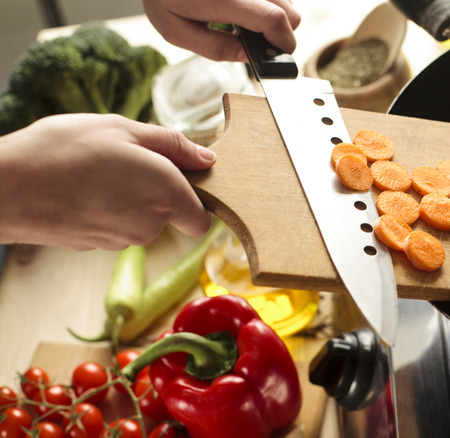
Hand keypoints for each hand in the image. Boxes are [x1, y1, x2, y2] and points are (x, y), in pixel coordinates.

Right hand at [0, 113, 215, 250]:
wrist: (7, 187)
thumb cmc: (66, 150)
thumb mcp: (126, 129)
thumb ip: (174, 145)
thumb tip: (206, 159)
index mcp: (168, 195)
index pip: (201, 220)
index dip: (194, 199)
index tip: (177, 177)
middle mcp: (151, 225)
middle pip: (168, 214)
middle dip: (155, 190)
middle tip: (124, 160)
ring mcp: (121, 241)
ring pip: (139, 220)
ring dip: (127, 198)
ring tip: (96, 171)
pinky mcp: (95, 246)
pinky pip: (112, 226)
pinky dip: (103, 209)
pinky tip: (80, 188)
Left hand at [142, 0, 301, 60]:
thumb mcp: (176, 30)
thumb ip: (214, 48)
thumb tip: (248, 57)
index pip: (273, 19)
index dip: (283, 44)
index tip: (276, 59)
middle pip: (291, 14)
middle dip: (282, 36)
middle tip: (259, 45)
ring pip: (288, 4)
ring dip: (277, 20)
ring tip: (248, 26)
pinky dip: (269, 7)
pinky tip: (248, 12)